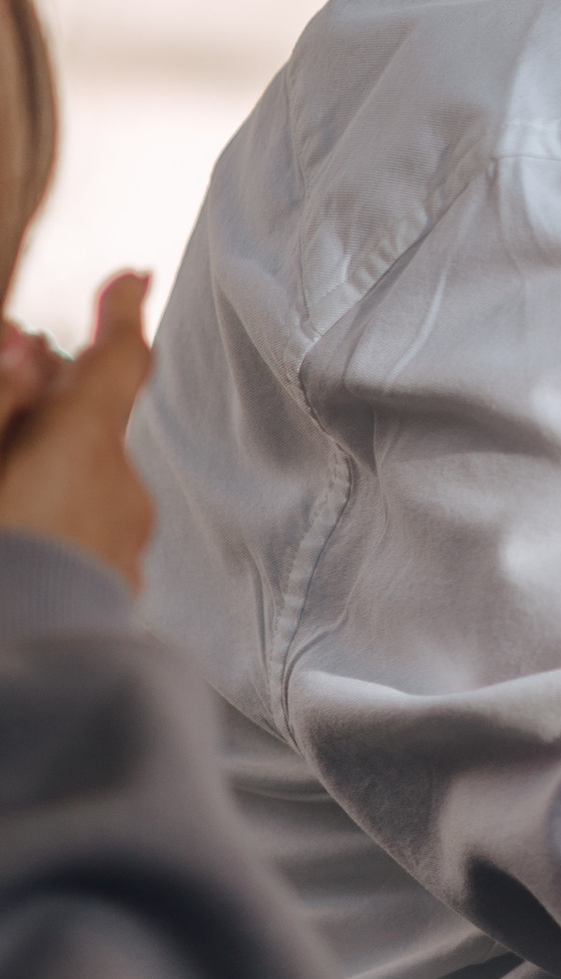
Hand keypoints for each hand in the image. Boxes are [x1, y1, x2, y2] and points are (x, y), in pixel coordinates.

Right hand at [0, 276, 153, 588]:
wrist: (25, 699)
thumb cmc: (3, 569)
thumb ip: (1, 406)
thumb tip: (23, 355)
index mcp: (85, 450)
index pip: (116, 363)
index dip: (120, 315)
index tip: (131, 278)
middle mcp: (120, 494)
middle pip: (90, 424)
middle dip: (53, 400)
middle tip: (16, 380)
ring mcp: (120, 554)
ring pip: (86, 485)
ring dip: (49, 466)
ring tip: (8, 477)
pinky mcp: (109, 601)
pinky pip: (84, 536)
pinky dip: (54, 517)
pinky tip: (20, 537)